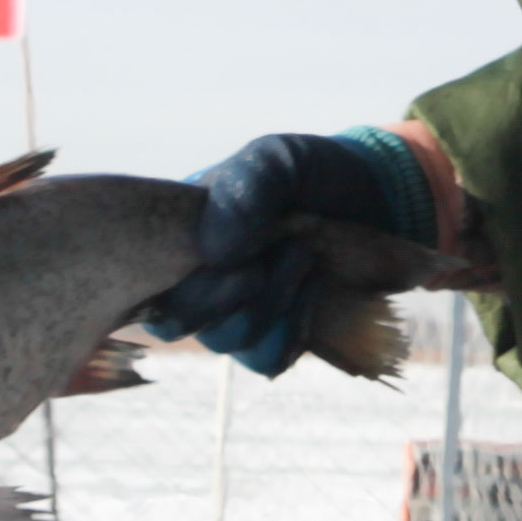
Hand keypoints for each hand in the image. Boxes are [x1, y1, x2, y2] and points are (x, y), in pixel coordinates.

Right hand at [141, 127, 441, 376]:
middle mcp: (197, 278)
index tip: (240, 259)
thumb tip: (213, 253)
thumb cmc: (314, 173)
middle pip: (178, 321)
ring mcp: (234, 311)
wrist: (378, 197)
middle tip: (289, 249)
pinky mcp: (274, 336)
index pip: (142, 280)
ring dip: (272, 304)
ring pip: (227, 341)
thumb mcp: (278, 160)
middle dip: (231, 293)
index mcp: (179, 235)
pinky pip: (265, 360)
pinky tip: (314, 290)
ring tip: (307, 258)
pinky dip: (290, 330)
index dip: (184, 280)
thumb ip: (245, 191)